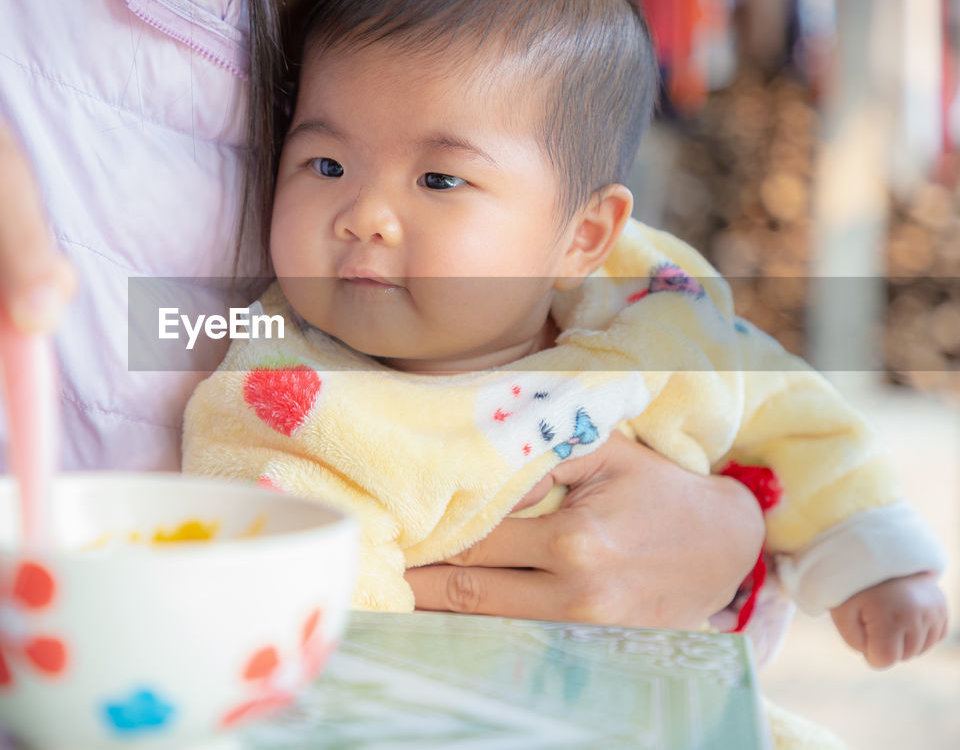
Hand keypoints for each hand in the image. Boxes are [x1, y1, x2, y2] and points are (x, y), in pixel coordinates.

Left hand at [405, 432, 764, 627]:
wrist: (727, 545)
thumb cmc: (657, 488)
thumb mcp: (605, 450)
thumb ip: (540, 456)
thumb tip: (479, 476)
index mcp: (574, 541)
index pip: (473, 544)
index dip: (424, 540)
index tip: (385, 531)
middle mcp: (575, 594)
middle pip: (468, 594)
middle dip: (416, 583)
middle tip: (371, 567)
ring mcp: (584, 631)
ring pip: (487, 627)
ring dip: (439, 613)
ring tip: (394, 593)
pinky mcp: (593, 648)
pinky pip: (520, 641)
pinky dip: (480, 630)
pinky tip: (445, 617)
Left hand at [830, 572, 948, 667]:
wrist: (878, 554)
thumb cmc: (854, 585)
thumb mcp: (841, 611)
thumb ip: (856, 642)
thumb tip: (878, 659)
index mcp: (890, 617)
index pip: (883, 660)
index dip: (868, 649)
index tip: (861, 626)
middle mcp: (918, 616)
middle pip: (902, 656)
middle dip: (886, 643)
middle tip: (874, 614)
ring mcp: (934, 611)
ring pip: (919, 649)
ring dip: (903, 639)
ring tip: (889, 613)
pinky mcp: (942, 607)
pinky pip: (933, 638)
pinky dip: (918, 632)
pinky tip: (904, 614)